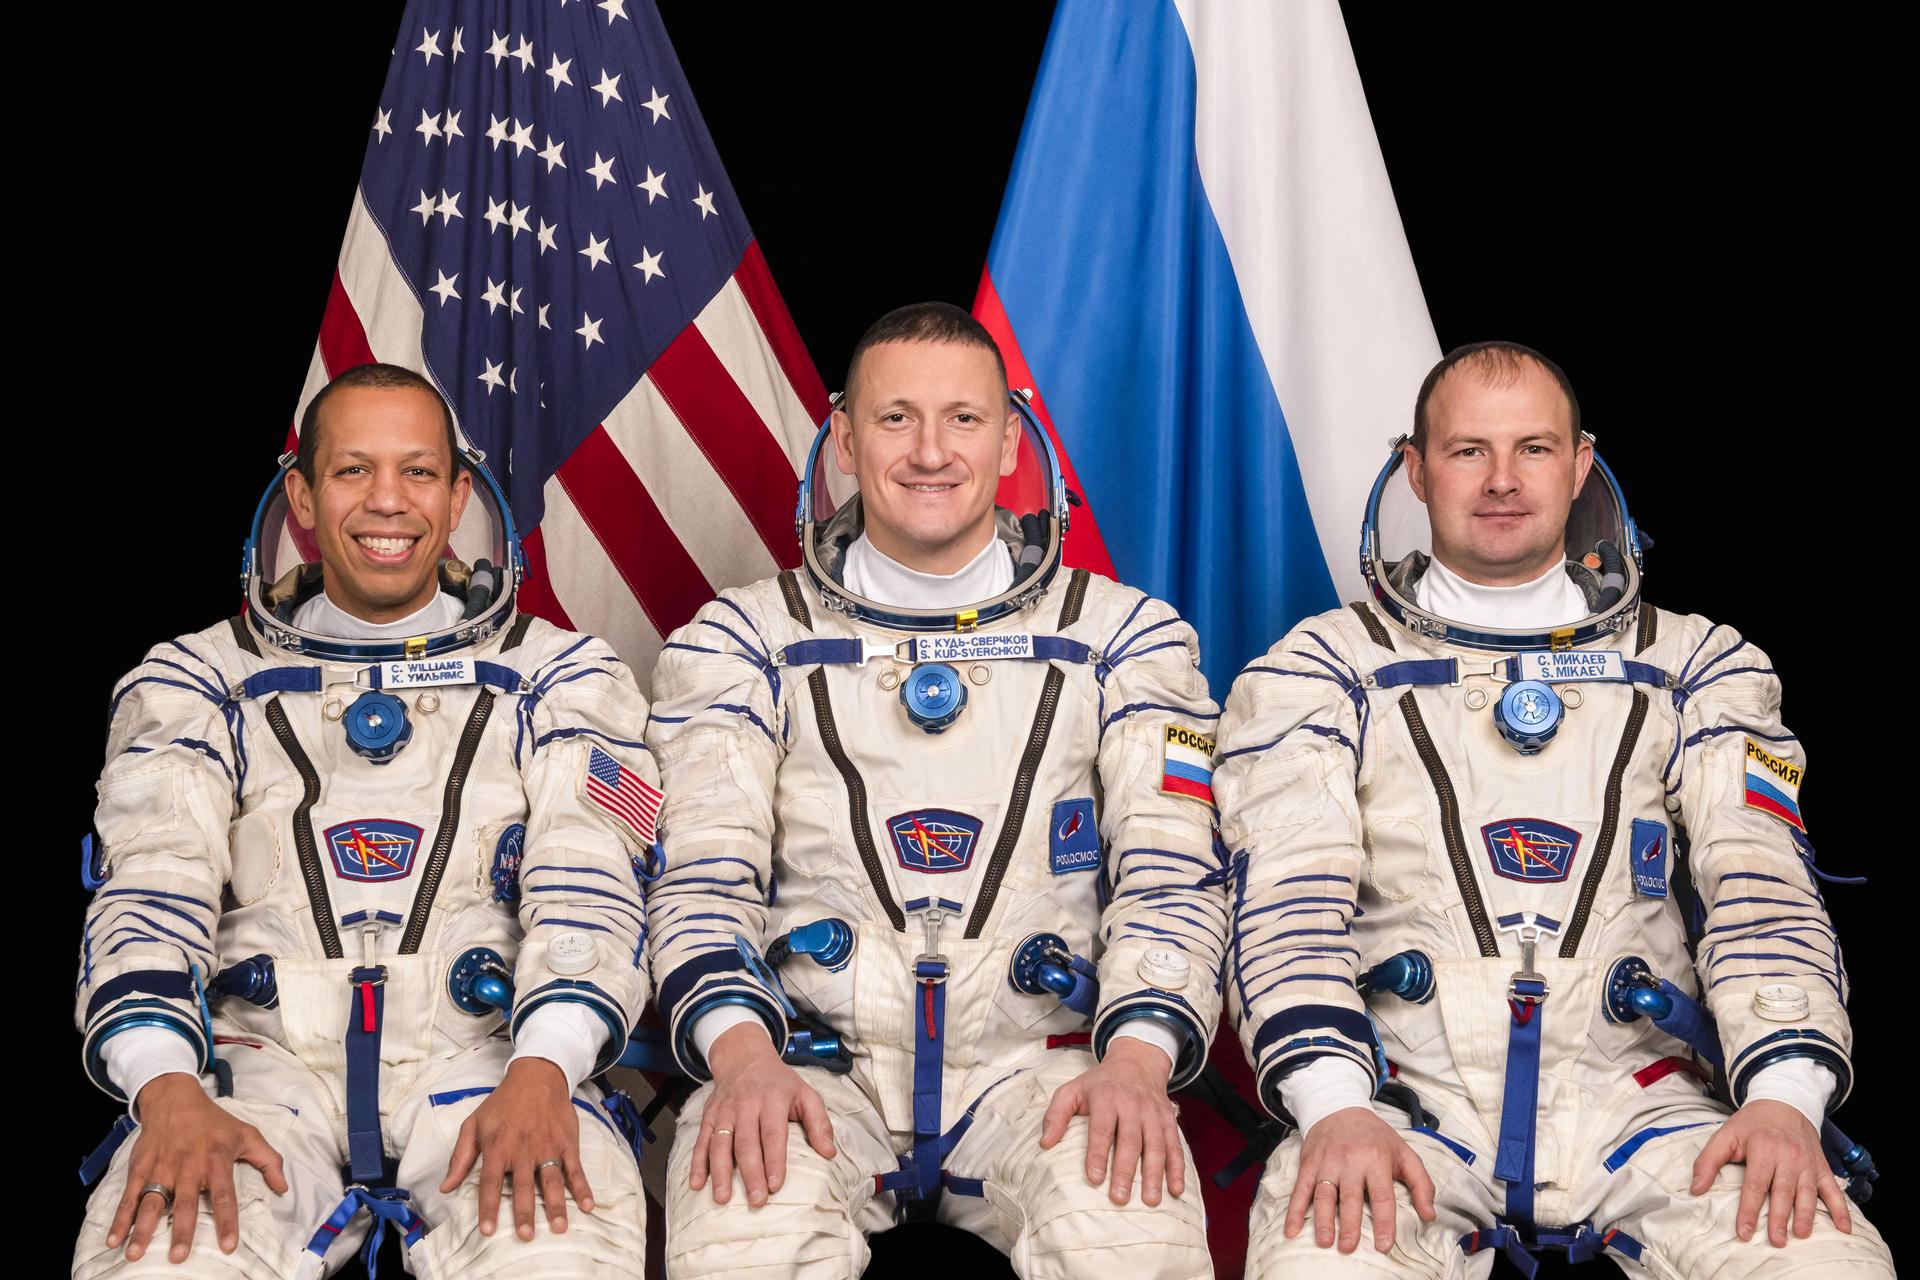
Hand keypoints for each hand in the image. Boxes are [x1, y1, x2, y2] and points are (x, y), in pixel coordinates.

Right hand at [106, 1073, 288, 1262]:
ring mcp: (162, 1168)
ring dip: (142, 1229)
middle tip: (178, 1256)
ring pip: (151, 1202)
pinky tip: (114, 1239)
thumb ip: (268, 1160)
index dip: (227, 1221)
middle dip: (182, 1230)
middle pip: (186, 1203)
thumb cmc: (214, 1122)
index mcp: (217, 1161)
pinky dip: (120, 1218)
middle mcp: (188, 1167)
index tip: (228, 1246)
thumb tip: (283, 1188)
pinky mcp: (140, 1168)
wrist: (175, 1099)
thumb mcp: (247, 1134)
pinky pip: (129, 1196)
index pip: (225, 1196)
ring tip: (134, 1253)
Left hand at [441, 1057, 592, 1240]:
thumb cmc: (502, 1103)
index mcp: (498, 1146)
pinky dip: (582, 1187)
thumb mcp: (473, 1124)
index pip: (491, 1183)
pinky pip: (576, 1168)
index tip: (488, 1230)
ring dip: (556, 1205)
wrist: (536, 1076)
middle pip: (523, 1186)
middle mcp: (523, 1149)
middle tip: (526, 1235)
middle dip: (525, 1212)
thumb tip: (446, 1187)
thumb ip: (460, 1157)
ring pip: (552, 1180)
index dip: (489, 1208)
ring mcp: (548, 1146)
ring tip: (558, 1227)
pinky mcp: (567, 1142)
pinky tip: (587, 1205)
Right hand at [690, 1023, 834, 1205]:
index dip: (774, 1160)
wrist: (744, 1058)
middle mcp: (746, 1106)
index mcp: (772, 1100)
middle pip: (746, 1143)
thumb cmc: (780, 1083)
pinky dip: (697, 1163)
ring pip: (720, 1144)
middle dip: (750, 1174)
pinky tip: (696, 1184)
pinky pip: (701, 1141)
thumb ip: (819, 1122)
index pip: (773, 1134)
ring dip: (720, 1173)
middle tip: (755, 1201)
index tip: (775, 1185)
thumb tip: (829, 1153)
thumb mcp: (805, 1094)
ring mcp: (724, 1112)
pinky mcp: (709, 1116)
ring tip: (722, 1199)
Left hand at [1039, 1037, 1182, 1205]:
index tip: (1094, 1179)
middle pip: (1130, 1140)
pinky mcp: (1169, 1121)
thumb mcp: (1073, 1089)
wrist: (1137, 1062)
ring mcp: (1153, 1114)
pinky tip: (1176, 1190)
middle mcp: (1132, 1105)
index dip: (1097, 1154)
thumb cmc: (1100, 1083)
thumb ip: (1056, 1115)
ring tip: (1150, 1201)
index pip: (1101, 1129)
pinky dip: (1177, 1168)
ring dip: (1154, 1174)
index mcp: (1106, 1097)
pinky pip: (1175, 1146)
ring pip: (1156, 1146)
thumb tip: (1045, 1143)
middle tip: (1119, 1198)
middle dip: (1125, 1171)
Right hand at [1285, 1106, 1435, 1253]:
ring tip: (1325, 1241)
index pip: (1382, 1195)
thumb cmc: (1375, 1137)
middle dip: (1349, 1224)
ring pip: (1324, 1194)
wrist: (1339, 1107)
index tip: (1383, 1244)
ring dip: (1323, 1219)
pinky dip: (1294, 1210)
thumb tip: (1429, 1215)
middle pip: (1350, 1197)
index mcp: (1376, 1159)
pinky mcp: (1309, 1163)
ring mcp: (1327, 1162)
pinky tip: (1291, 1228)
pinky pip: (1300, 1189)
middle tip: (1349, 1247)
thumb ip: (1422, 1184)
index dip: (1383, 1222)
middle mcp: (1350, 1160)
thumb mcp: (1405, 1153)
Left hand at [1690, 1098, 1851, 1245]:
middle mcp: (1788, 1157)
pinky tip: (1844, 1228)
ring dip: (1806, 1216)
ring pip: (1807, 1193)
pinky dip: (1841, 1210)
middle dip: (1779, 1218)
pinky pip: (1834, 1190)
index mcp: (1762, 1149)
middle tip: (1775, 1241)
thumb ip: (1707, 1161)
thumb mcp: (1725, 1135)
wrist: (1785, 1102)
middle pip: (1783, 1192)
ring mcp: (1807, 1163)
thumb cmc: (1752, 1124)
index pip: (1755, 1185)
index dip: (1748, 1211)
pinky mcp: (1822, 1167)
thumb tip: (1695, 1189)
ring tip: (1801, 1235)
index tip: (1744, 1233)